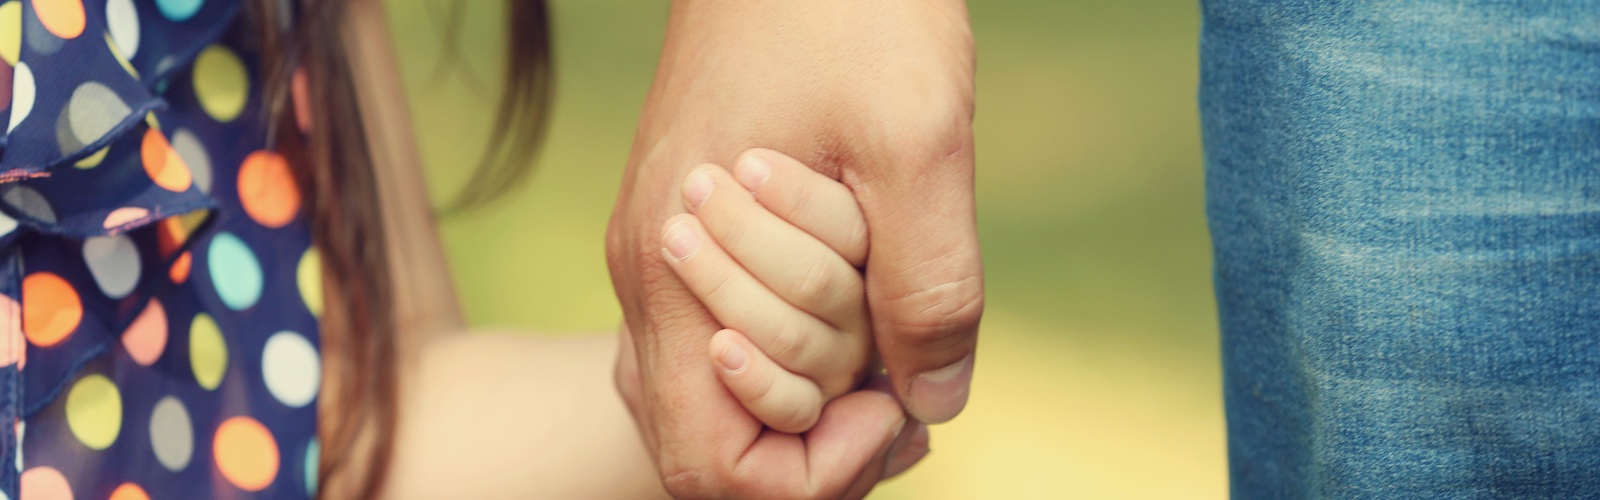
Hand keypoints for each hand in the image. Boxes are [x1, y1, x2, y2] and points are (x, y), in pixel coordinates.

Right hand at [606, 1, 980, 497]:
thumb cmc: (845, 10)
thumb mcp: (918, 140)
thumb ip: (929, 284)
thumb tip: (931, 402)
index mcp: (676, 275)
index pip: (711, 465)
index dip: (813, 475)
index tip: (893, 412)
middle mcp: (650, 278)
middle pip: (708, 443)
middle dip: (817, 439)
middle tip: (907, 390)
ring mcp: (661, 253)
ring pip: (713, 391)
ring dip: (806, 393)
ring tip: (891, 355)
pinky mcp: (687, 227)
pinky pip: (722, 331)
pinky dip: (792, 347)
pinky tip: (859, 312)